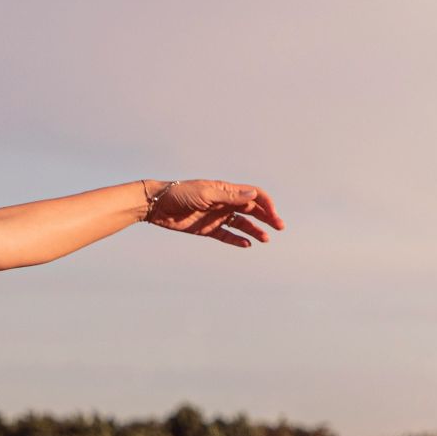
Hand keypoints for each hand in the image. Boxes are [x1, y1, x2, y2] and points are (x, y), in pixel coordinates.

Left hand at [144, 180, 284, 247]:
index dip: (266, 204)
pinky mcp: (207, 229)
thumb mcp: (205, 193)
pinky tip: (247, 245)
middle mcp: (224, 203)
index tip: (274, 215)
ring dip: (255, 230)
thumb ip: (229, 196)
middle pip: (252, 210)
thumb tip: (253, 195)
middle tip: (280, 227)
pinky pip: (227, 235)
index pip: (253, 195)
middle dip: (267, 217)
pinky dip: (237, 240)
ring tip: (265, 240)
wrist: (157, 205)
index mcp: (226, 191)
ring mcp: (217, 216)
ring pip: (242, 224)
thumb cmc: (179, 194)